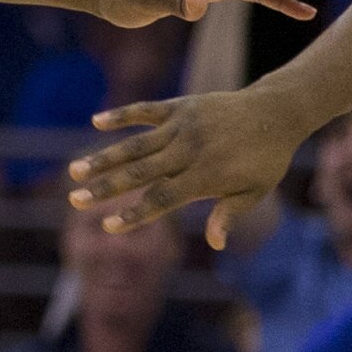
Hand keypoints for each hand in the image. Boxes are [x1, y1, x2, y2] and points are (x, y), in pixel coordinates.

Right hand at [71, 90, 302, 247]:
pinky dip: (121, 115)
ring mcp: (182, 127)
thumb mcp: (255, 191)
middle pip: (140, 173)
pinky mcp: (180, 107)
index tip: (108, 226)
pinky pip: (146, 110)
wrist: (277, 112)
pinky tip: (96, 122)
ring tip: (74, 170)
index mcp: (205, 176)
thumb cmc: (266, 159)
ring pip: (136, 145)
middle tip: (75, 199)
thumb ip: (229, 214)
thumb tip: (215, 244)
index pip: (162, 199)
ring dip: (103, 157)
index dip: (134, 214)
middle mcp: (189, 151)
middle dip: (105, 187)